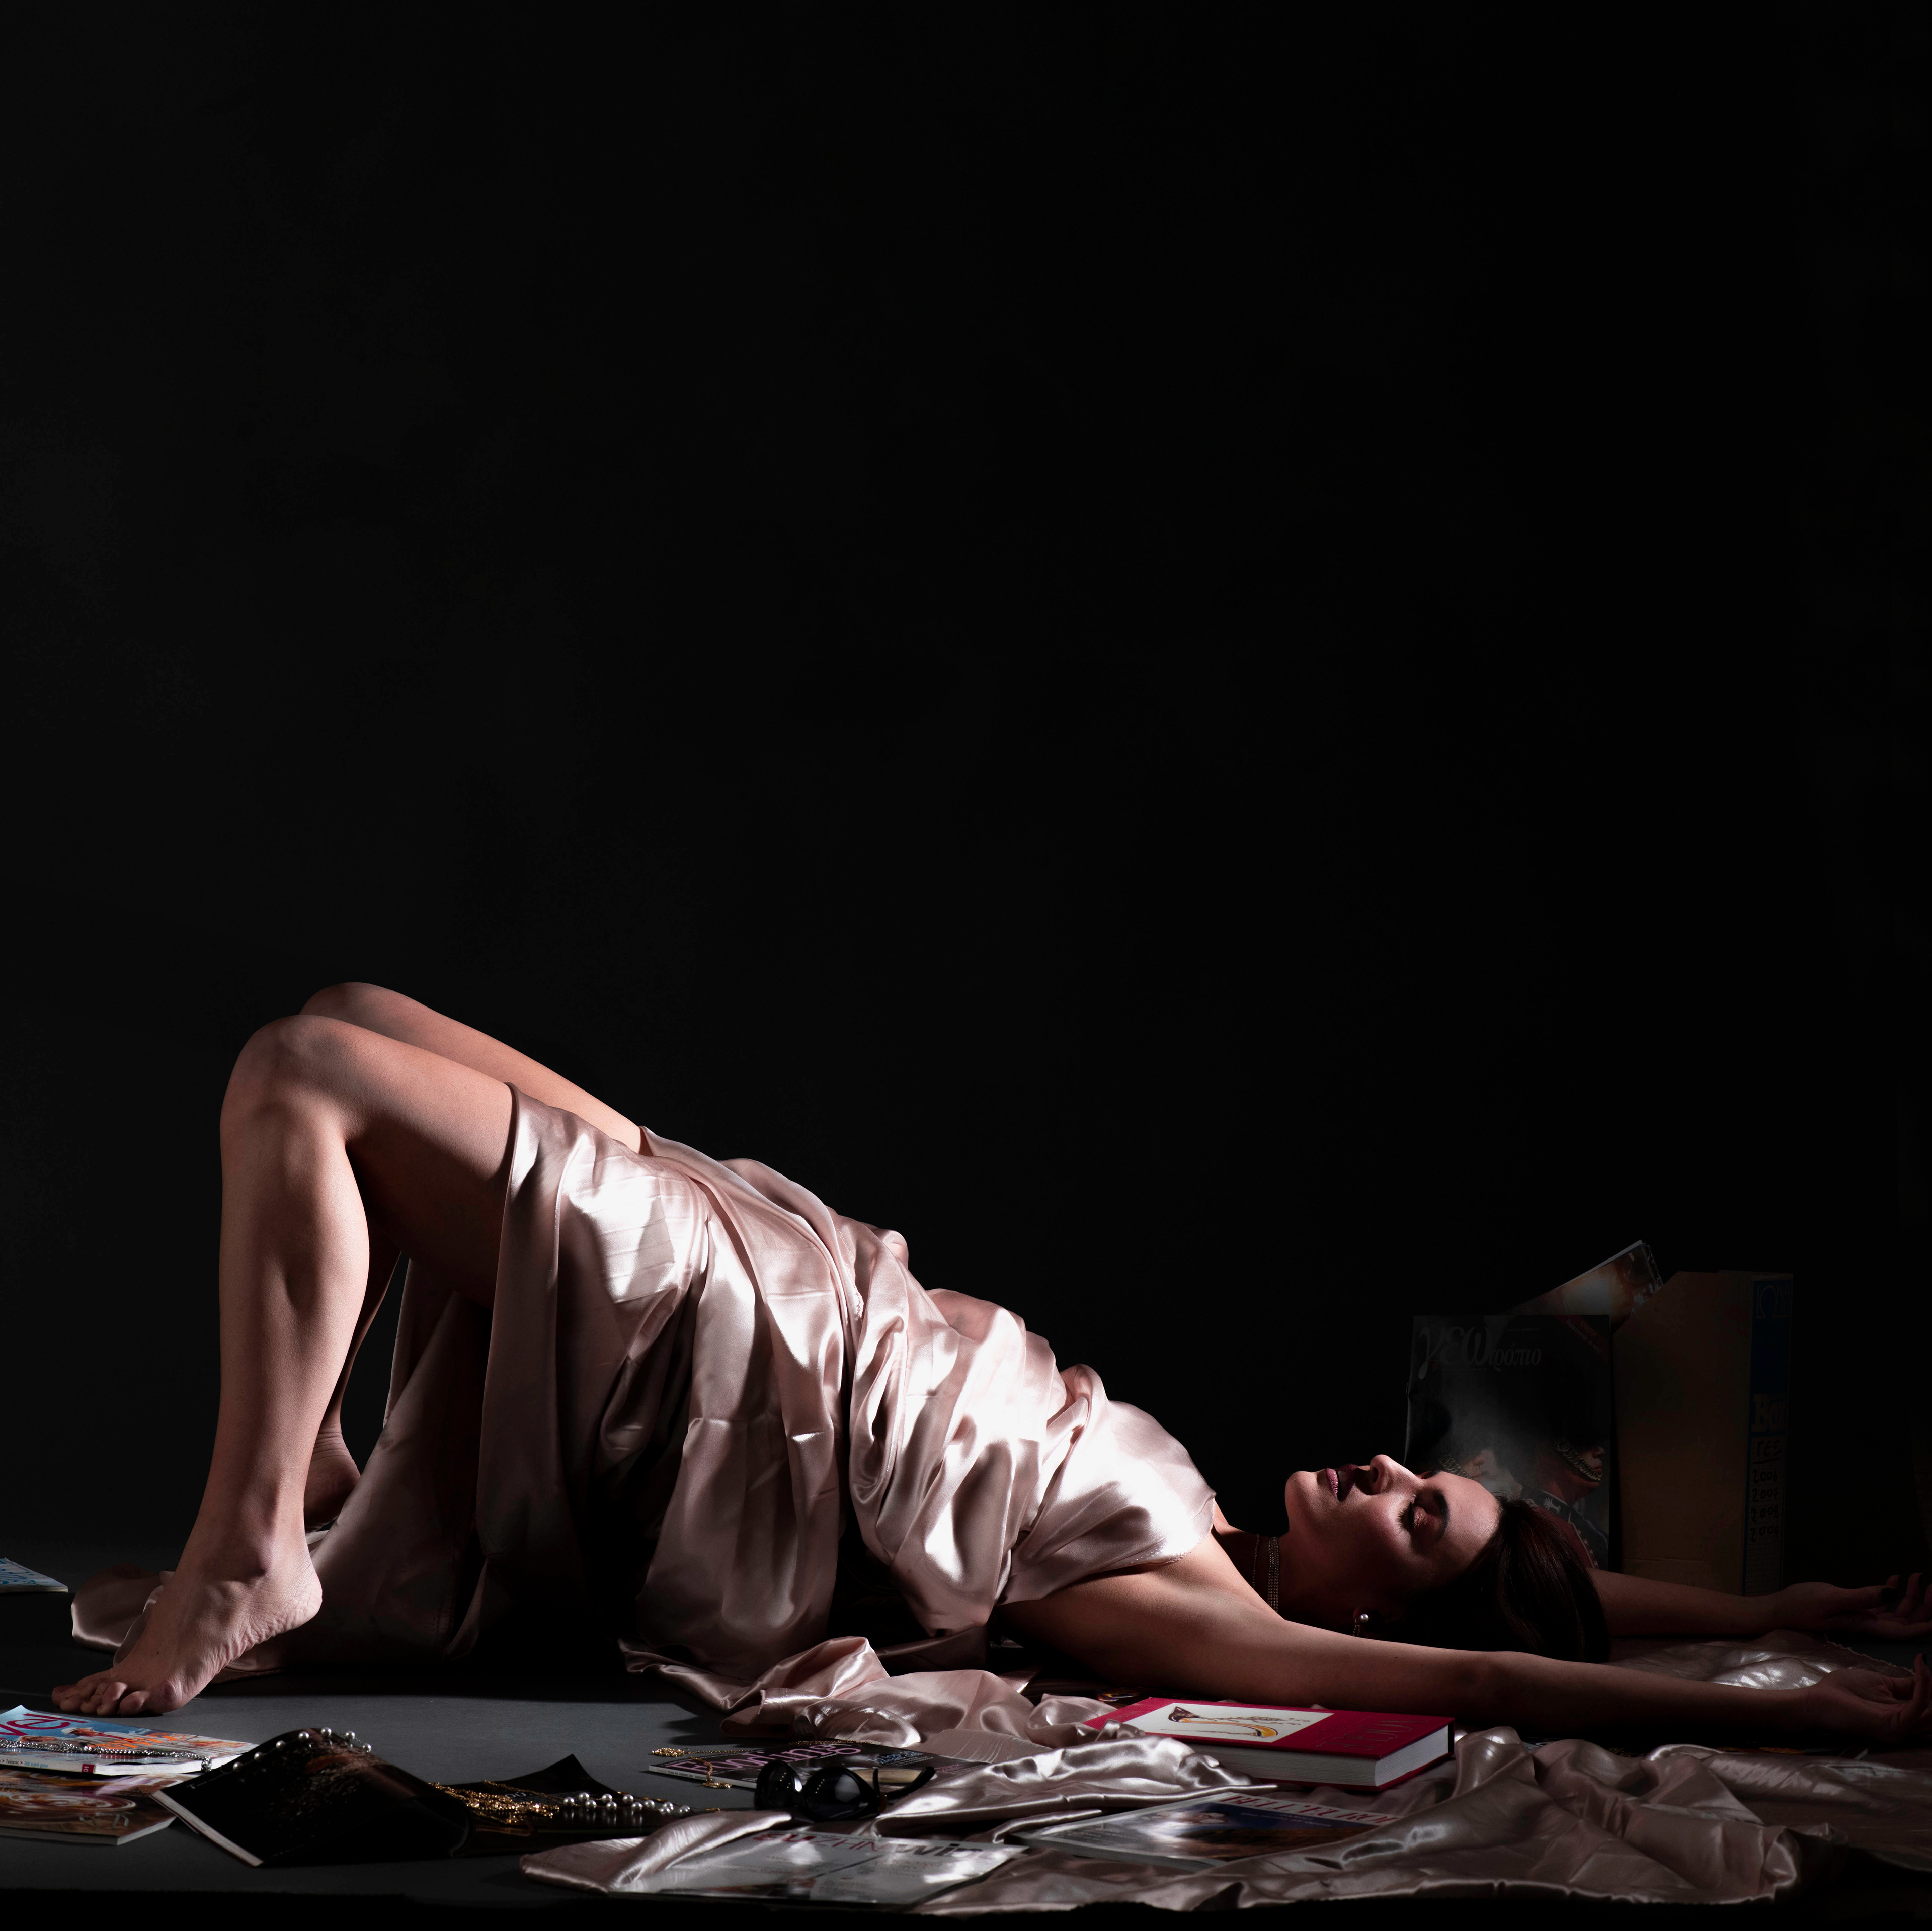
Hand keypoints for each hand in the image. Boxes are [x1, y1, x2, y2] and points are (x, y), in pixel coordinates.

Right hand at [1772, 1574, 1931, 1641]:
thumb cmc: (1800, 1605)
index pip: (1906, 1630)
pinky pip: (1881, 1605)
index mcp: (1867, 1627)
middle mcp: (1869, 1626)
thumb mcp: (1831, 1599)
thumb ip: (1862, 1597)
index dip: (1927, 1623)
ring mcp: (1862, 1618)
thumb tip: (1892, 1594)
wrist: (1778, 1611)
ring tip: (1916, 1577)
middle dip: (1923, 1605)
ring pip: (1896, 1612)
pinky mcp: (1853, 1611)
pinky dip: (1891, 1592)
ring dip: (1909, 1597)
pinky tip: (1895, 1580)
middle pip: (1906, 1621)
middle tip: (1930, 1585)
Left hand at [1799, 1655, 1931, 1746]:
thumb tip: (1924, 1677)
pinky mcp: (1893, 1725)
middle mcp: (1906, 1726)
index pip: (1929, 1705)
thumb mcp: (1881, 1682)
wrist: (1819, 1698)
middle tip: (1931, 1671)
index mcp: (1902, 1716)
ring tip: (1927, 1668)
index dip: (1930, 1683)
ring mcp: (1901, 1729)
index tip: (1926, 1660)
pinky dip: (1924, 1685)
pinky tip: (1921, 1668)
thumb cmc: (1844, 1690)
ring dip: (1931, 1687)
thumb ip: (1905, 1685)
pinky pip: (1918, 1706)